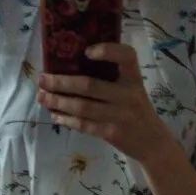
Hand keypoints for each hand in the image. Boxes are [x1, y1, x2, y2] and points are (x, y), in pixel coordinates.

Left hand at [37, 43, 172, 163]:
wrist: (153, 143)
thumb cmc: (138, 111)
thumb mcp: (134, 89)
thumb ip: (114, 78)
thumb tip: (73, 68)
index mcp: (134, 78)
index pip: (126, 56)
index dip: (107, 51)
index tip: (86, 51)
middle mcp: (128, 95)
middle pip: (89, 86)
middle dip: (61, 82)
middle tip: (42, 79)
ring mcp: (120, 115)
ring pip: (82, 107)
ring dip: (58, 102)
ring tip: (42, 97)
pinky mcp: (112, 133)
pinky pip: (84, 125)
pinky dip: (67, 119)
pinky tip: (55, 115)